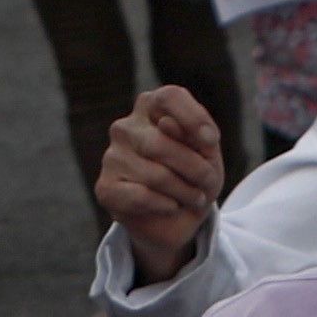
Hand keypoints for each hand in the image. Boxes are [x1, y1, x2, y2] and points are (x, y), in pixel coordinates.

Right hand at [97, 83, 226, 275]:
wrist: (178, 218)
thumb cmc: (193, 176)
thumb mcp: (208, 154)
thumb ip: (194, 135)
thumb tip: (167, 125)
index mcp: (151, 108)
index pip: (169, 98)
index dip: (193, 118)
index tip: (211, 142)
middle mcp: (126, 127)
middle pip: (162, 143)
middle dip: (195, 169)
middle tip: (206, 183)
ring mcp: (112, 157)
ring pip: (156, 175)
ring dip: (185, 192)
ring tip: (193, 197)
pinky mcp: (106, 188)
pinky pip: (141, 196)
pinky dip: (166, 205)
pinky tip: (171, 206)